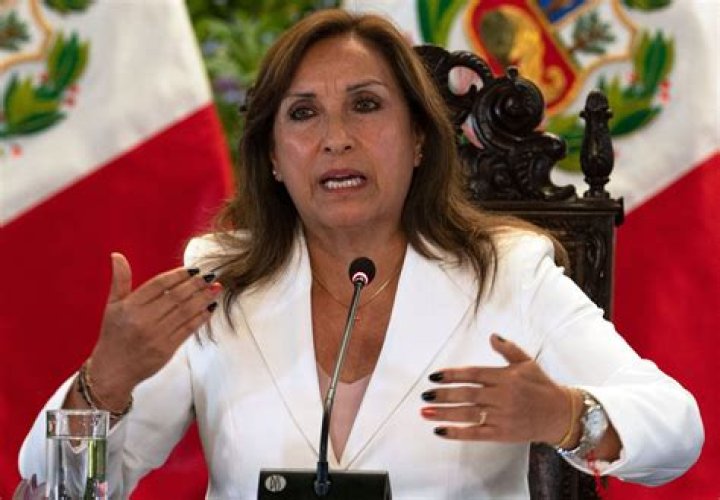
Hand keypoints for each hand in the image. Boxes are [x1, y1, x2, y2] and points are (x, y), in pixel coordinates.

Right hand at [85, 253, 220, 407]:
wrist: (112, 371)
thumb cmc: (113, 335)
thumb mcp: (112, 306)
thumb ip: (119, 280)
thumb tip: (117, 255)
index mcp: (129, 307)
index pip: (159, 285)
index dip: (178, 275)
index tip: (194, 269)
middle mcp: (143, 320)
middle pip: (175, 297)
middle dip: (196, 285)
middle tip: (210, 276)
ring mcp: (156, 336)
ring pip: (185, 312)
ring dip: (203, 299)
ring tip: (216, 288)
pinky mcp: (166, 349)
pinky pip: (187, 330)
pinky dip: (201, 318)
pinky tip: (210, 308)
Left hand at [420, 333, 570, 444]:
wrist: (561, 414)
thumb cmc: (542, 386)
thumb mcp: (527, 363)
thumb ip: (508, 349)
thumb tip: (492, 336)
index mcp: (505, 377)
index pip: (473, 374)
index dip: (452, 375)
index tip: (434, 376)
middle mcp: (502, 396)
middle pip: (467, 395)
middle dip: (443, 395)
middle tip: (425, 395)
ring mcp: (502, 416)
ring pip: (468, 414)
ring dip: (445, 413)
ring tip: (425, 412)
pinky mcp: (502, 433)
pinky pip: (476, 433)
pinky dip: (457, 433)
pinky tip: (440, 430)